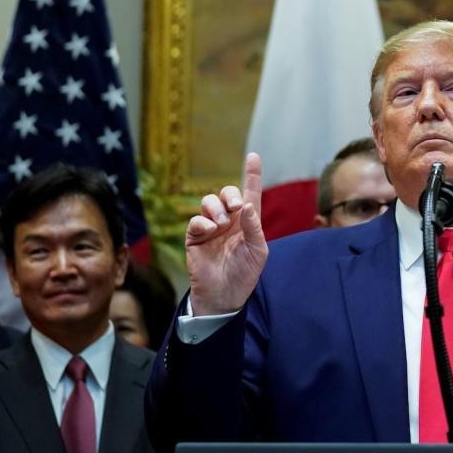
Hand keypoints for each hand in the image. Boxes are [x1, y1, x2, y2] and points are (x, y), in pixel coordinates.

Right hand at [186, 153, 269, 315]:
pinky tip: (211, 231)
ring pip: (208, 202)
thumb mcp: (258, 251)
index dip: (252, 175)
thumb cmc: (244, 273)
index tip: (254, 156)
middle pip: (226, 193)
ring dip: (216, 208)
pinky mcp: (195, 237)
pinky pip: (196, 220)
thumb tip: (245, 205)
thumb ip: (254, 227)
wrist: (224, 295)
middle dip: (229, 194)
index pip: (250, 194)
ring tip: (222, 225)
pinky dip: (203, 222)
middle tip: (234, 207)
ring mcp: (211, 228)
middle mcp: (229, 221)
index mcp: (247, 223)